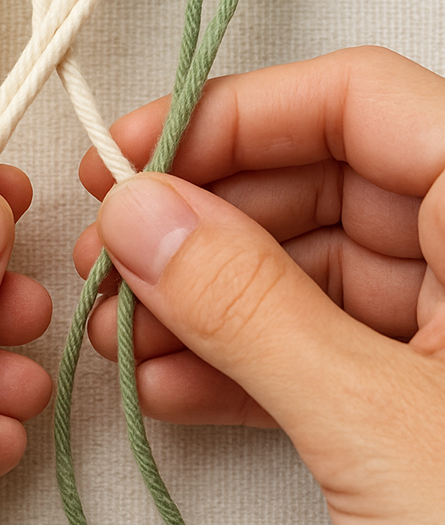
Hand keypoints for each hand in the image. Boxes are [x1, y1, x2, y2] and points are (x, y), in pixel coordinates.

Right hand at [76, 47, 444, 524]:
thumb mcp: (380, 423)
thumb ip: (250, 307)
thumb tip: (143, 214)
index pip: (356, 101)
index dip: (235, 114)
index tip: (134, 155)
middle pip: (318, 181)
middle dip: (201, 223)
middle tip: (110, 254)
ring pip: (307, 270)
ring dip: (204, 302)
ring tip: (122, 333)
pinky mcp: (427, 398)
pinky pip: (319, 348)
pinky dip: (240, 365)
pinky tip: (169, 386)